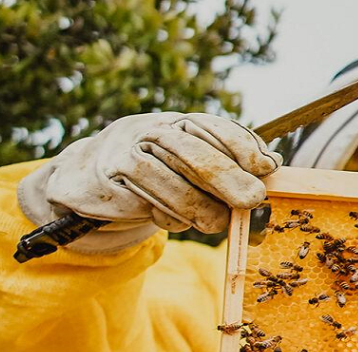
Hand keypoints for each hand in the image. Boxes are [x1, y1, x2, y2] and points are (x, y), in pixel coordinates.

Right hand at [18, 112, 280, 252]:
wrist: (85, 179)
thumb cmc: (154, 172)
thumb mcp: (187, 163)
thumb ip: (224, 163)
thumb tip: (272, 167)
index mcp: (178, 122)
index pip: (213, 127)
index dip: (242, 146)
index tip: (267, 166)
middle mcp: (152, 130)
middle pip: (193, 152)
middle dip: (227, 177)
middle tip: (252, 199)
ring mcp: (127, 153)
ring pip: (169, 181)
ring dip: (199, 207)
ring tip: (219, 223)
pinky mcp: (109, 181)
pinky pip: (146, 203)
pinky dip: (168, 216)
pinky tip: (179, 221)